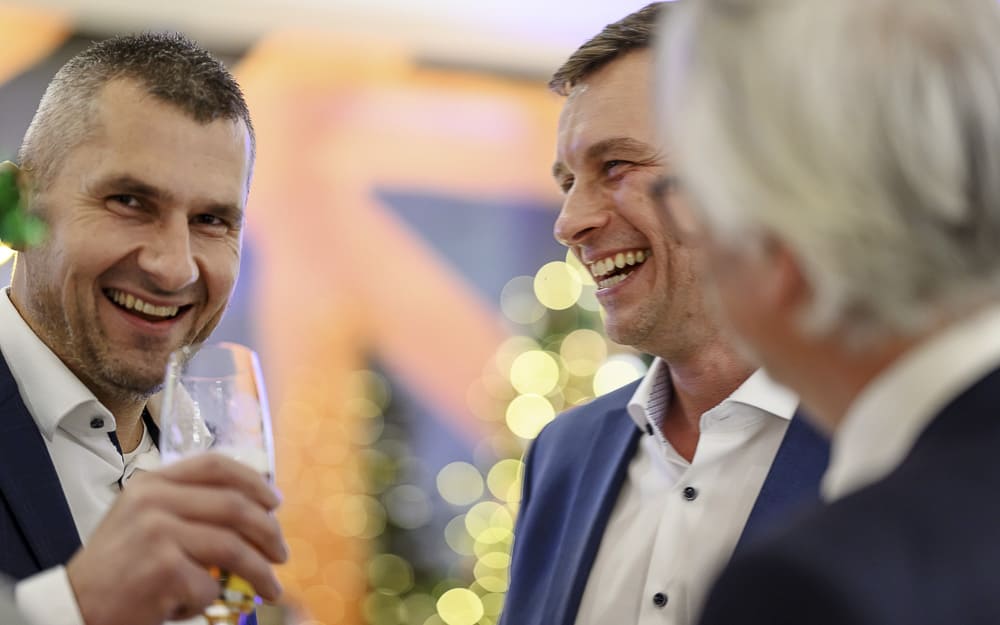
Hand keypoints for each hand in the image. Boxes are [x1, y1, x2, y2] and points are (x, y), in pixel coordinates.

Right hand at [65, 453, 287, 624]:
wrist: (74, 607)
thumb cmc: (117, 568)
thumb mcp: (144, 519)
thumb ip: (188, 506)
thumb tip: (257, 509)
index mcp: (152, 483)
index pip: (215, 465)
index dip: (253, 481)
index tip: (275, 502)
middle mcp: (154, 501)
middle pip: (235, 506)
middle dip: (269, 532)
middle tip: (281, 553)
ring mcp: (158, 534)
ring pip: (233, 547)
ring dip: (260, 572)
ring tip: (271, 588)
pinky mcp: (163, 569)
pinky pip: (210, 585)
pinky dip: (209, 600)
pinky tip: (192, 606)